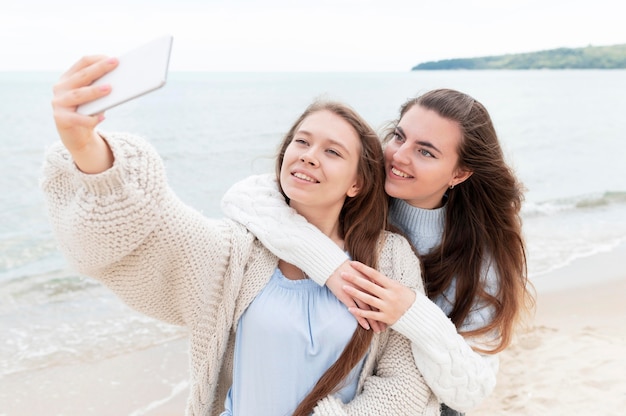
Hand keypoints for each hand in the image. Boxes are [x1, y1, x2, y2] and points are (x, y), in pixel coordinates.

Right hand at [51, 55, 117, 172]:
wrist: (77, 137)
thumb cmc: (89, 112)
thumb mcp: (95, 98)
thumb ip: (102, 87)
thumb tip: (122, 80)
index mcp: (69, 78)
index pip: (83, 63)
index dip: (98, 59)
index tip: (114, 58)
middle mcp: (61, 87)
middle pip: (82, 76)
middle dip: (99, 69)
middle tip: (115, 63)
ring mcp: (58, 102)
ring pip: (78, 94)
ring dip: (94, 91)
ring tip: (110, 88)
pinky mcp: (60, 118)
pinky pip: (77, 118)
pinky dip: (90, 118)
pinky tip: (102, 118)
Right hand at [326, 261, 385, 332]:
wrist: (334, 266)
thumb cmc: (348, 268)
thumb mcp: (362, 272)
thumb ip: (372, 279)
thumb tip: (381, 284)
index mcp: (370, 281)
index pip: (382, 296)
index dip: (388, 306)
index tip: (394, 313)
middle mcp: (365, 288)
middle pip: (377, 305)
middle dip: (383, 316)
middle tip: (388, 325)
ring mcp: (356, 294)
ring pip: (368, 311)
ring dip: (374, 321)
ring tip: (379, 330)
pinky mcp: (347, 298)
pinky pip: (356, 311)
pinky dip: (362, 319)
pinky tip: (366, 327)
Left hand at [342, 261, 415, 325]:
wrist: (419, 316)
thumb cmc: (407, 298)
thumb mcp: (399, 287)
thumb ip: (385, 283)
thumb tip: (371, 275)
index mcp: (393, 286)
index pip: (375, 274)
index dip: (363, 268)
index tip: (352, 263)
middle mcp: (389, 295)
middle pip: (369, 285)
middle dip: (355, 279)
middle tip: (343, 273)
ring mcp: (387, 307)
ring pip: (368, 299)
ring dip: (354, 293)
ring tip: (344, 287)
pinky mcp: (386, 318)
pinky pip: (370, 314)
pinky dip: (360, 312)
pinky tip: (349, 308)